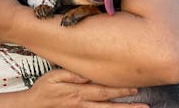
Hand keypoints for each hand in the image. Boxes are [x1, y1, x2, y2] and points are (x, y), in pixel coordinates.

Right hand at [26, 69, 148, 107]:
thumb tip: (86, 76)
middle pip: (108, 104)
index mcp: (78, 92)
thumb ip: (70, 74)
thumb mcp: (53, 75)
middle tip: (145, 105)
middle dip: (127, 104)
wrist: (33, 105)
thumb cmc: (43, 88)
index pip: (103, 90)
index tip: (134, 88)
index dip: (119, 90)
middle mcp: (82, 103)